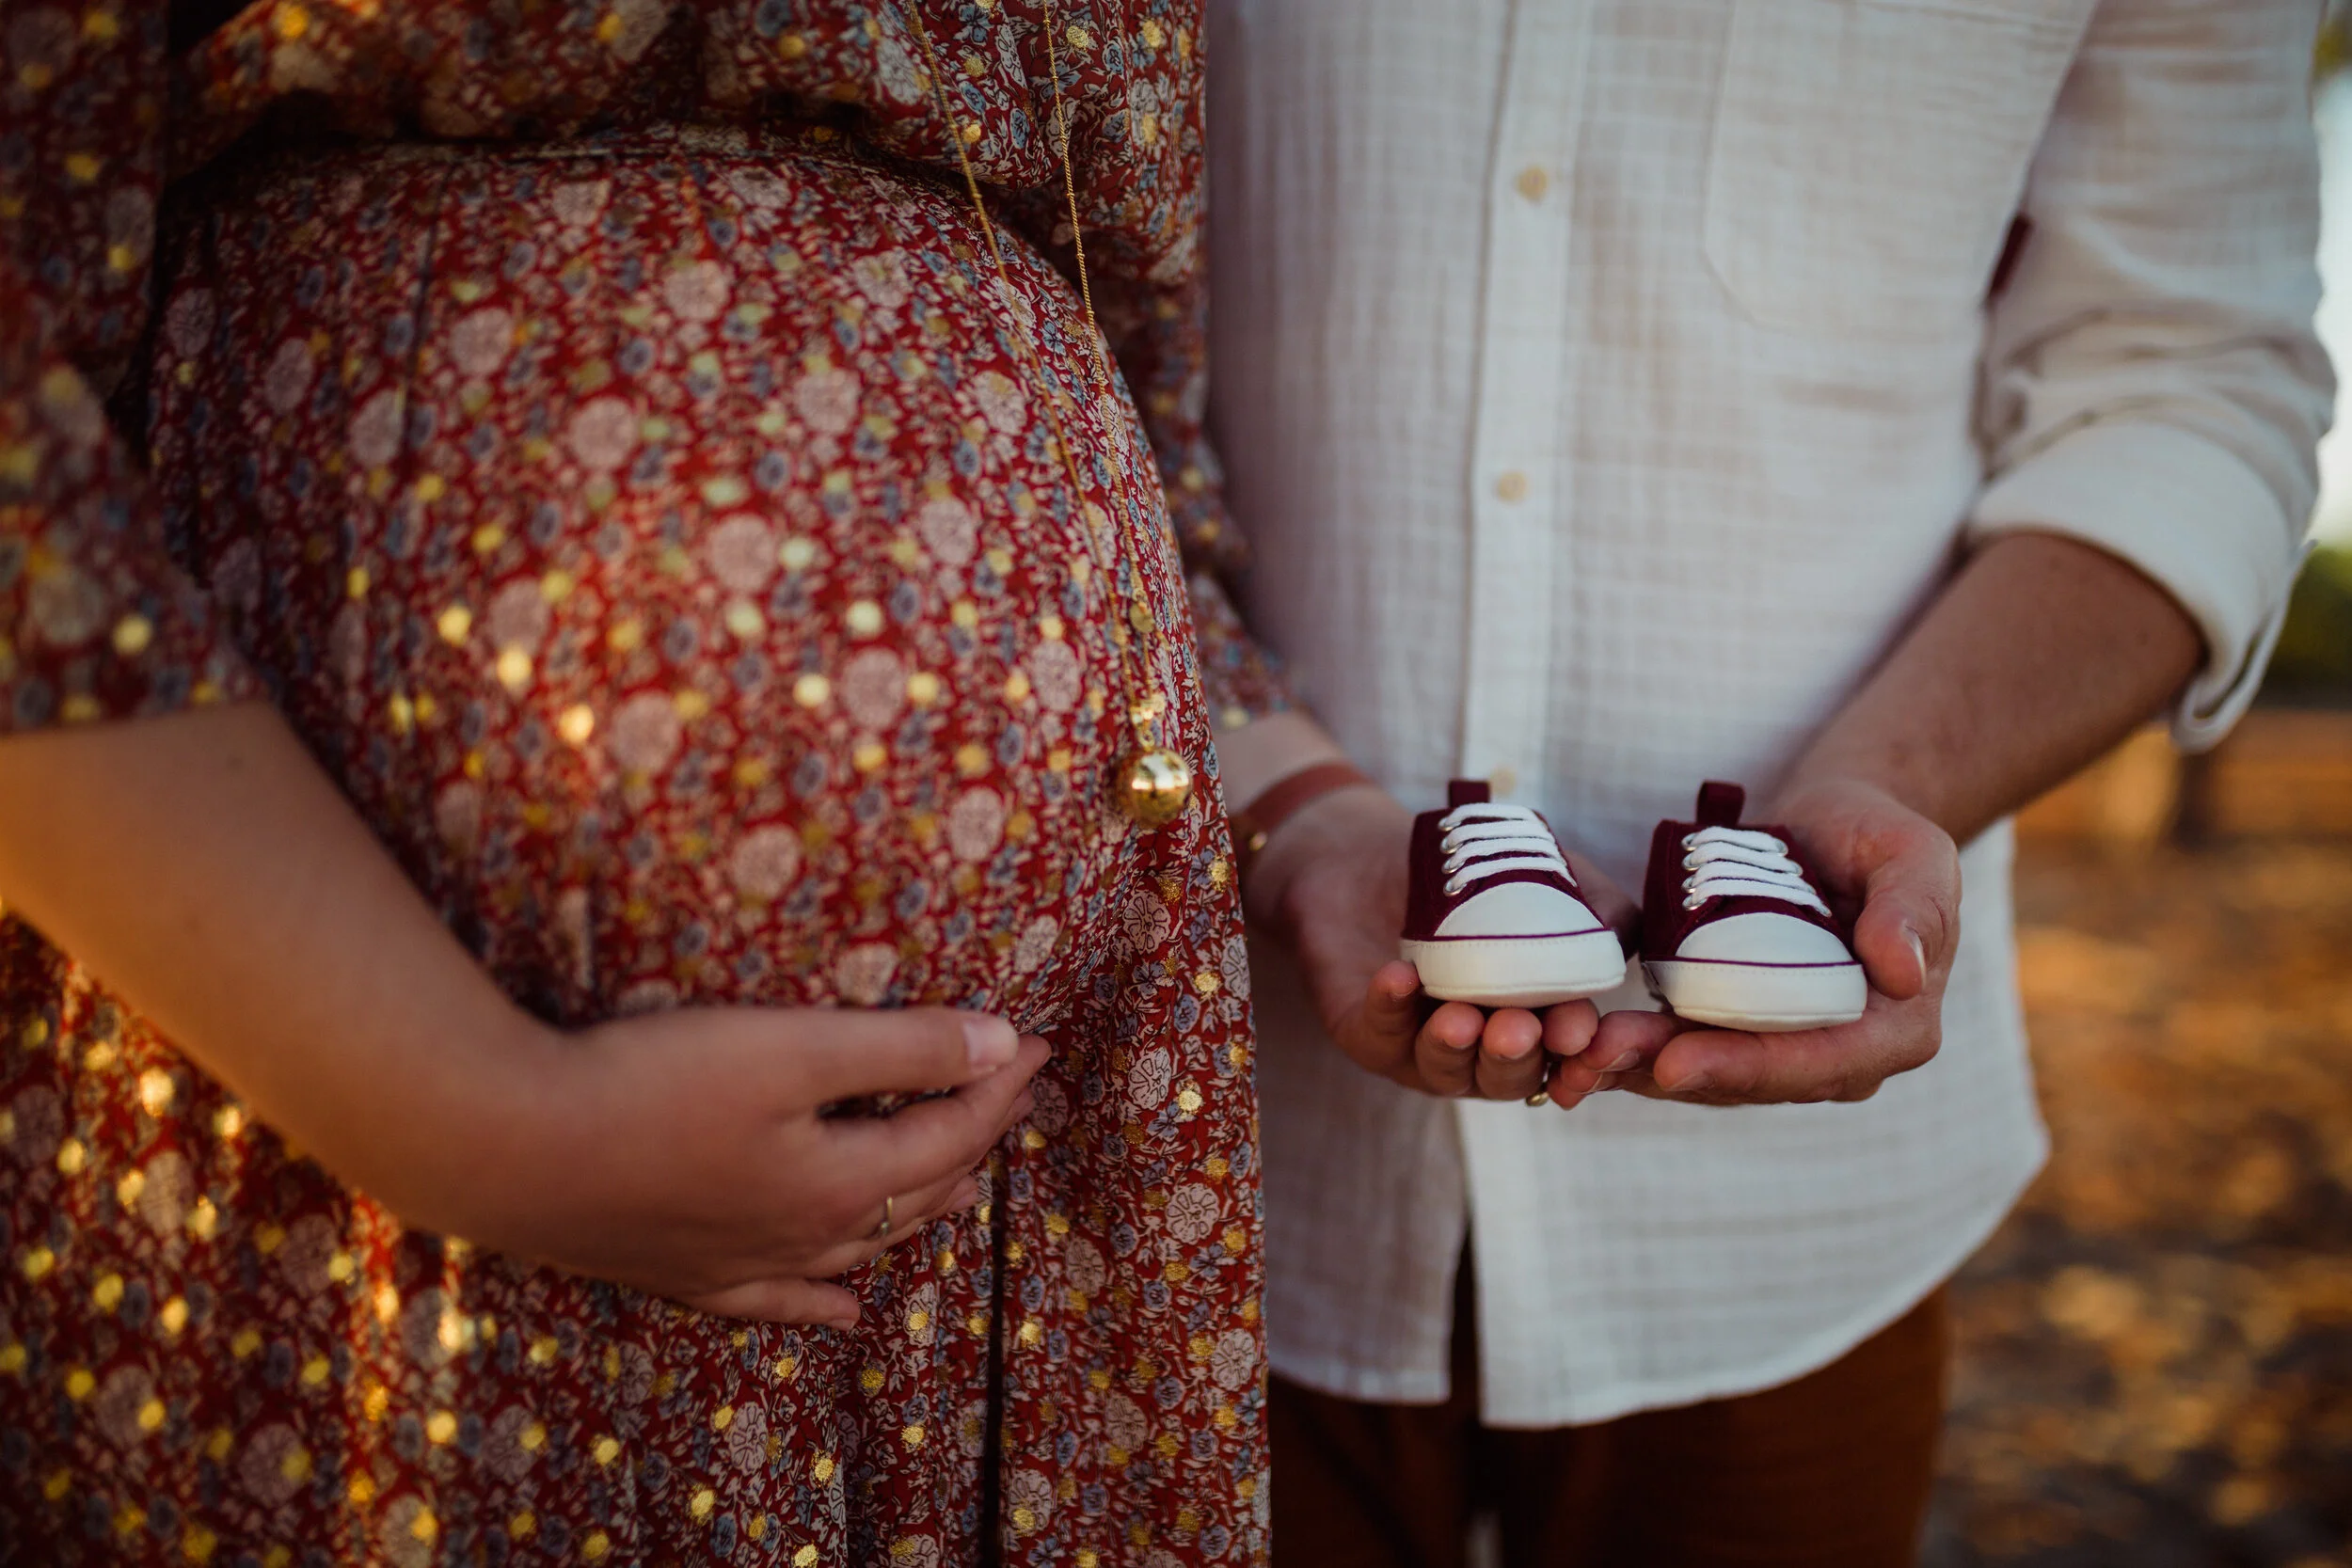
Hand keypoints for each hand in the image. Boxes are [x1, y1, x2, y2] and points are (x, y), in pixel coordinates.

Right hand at [458, 1007, 1047, 1325]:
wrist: (509, 1148)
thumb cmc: (652, 1083)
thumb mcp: (792, 1048)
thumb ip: (901, 1050)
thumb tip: (1002, 1048)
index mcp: (842, 1184)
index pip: (951, 1134)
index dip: (999, 1086)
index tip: (1037, 1042)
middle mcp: (806, 1239)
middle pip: (917, 1191)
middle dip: (975, 1139)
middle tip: (1010, 1095)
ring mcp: (744, 1264)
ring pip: (861, 1249)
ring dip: (919, 1214)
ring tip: (963, 1191)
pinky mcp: (683, 1274)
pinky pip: (778, 1302)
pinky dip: (822, 1304)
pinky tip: (847, 1312)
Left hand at [1247, 784, 1612, 1099]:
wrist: (1377, 852)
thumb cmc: (1476, 875)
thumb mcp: (1552, 881)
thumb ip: (1600, 911)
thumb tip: (1620, 940)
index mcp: (1538, 1026)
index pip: (1565, 1058)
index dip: (1575, 1058)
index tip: (1580, 1036)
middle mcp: (1482, 1049)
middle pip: (1505, 1076)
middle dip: (1515, 1057)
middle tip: (1521, 1029)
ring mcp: (1421, 1047)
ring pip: (1442, 1070)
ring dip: (1454, 1048)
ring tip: (1461, 1017)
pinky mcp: (1364, 1031)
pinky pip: (1378, 1032)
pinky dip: (1390, 1008)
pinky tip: (1399, 978)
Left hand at [1567, 777, 1958, 1108]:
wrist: (1836, 826)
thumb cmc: (1881, 835)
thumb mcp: (1913, 856)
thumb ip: (1911, 910)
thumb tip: (1902, 974)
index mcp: (1896, 1029)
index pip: (1819, 1063)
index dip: (1746, 1067)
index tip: (1676, 1062)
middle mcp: (1842, 1055)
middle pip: (1750, 1077)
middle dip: (1670, 1070)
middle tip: (1597, 1056)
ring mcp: (1786, 1046)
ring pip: (1707, 1070)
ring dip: (1638, 1067)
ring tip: (1574, 1053)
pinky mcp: (1738, 1026)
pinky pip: (1685, 1045)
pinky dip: (1634, 1049)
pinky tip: (1578, 1045)